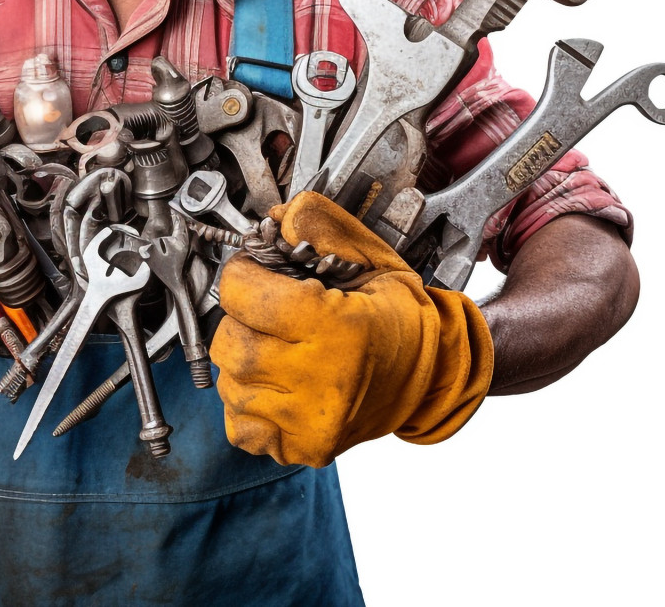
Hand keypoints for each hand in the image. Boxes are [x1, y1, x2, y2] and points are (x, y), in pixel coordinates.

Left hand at [210, 191, 492, 467]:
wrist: (435, 375)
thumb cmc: (401, 317)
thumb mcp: (370, 257)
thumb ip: (321, 226)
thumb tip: (277, 216)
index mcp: (336, 327)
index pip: (242, 294)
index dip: (242, 274)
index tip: (253, 272)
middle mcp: (319, 381)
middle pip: (230, 342)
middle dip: (239, 319)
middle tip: (265, 311)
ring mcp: (308, 422)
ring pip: (230, 384)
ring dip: (242, 360)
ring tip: (275, 347)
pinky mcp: (303, 447)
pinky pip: (241, 427)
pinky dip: (247, 402)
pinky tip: (274, 383)